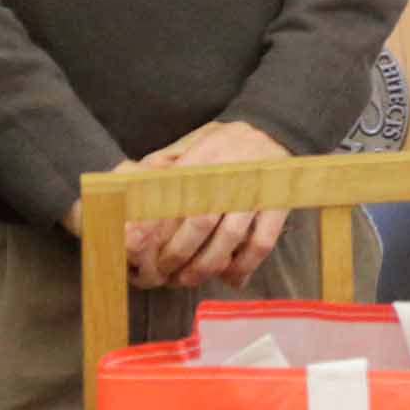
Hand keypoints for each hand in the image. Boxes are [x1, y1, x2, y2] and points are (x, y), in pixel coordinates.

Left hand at [129, 120, 294, 290]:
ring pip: (229, 237)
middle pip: (200, 221)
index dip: (155, 224)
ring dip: (207, 265)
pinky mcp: (277, 205)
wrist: (275, 130)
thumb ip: (167, 162)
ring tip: (189, 279)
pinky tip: (231, 278)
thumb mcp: (194, 141)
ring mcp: (256, 191)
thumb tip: (131, 184)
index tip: (139, 245)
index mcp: (204, 157)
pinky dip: (245, 266)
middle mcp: (230, 174)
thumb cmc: (227, 142)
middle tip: (163, 271)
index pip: (175, 195)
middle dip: (179, 253)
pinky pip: (261, 243)